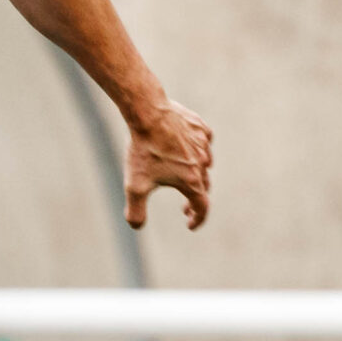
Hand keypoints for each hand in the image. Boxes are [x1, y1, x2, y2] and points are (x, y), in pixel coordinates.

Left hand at [124, 102, 211, 229]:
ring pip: (206, 163)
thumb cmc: (143, 151)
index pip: (202, 207)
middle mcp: (202, 163)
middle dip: (195, 200)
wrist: (149, 114)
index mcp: (191, 181)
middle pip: (204, 186)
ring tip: (186, 178)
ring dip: (198, 174)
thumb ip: (136, 211)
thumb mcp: (135, 186)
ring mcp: (203, 144)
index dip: (197, 219)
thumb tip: (136, 226)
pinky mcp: (199, 127)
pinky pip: (205, 141)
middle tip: (185, 207)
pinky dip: (200, 149)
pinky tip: (191, 149)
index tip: (190, 224)